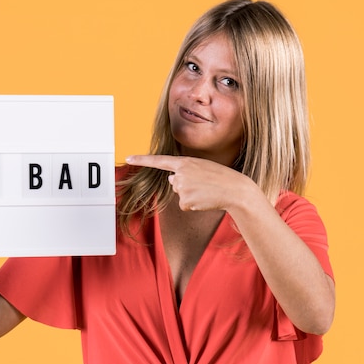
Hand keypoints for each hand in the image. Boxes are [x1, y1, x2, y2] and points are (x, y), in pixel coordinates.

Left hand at [125, 154, 252, 211]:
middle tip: (204, 185)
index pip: (159, 161)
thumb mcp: (202, 167)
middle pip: (174, 183)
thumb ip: (185, 171)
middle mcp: (180, 173)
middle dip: (186, 186)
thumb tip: (171, 180)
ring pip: (179, 195)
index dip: (142, 160)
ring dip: (191, 196)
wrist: (235, 190)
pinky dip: (194, 205)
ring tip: (206, 191)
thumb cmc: (221, 178)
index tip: (128, 158)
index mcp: (185, 162)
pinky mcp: (185, 201)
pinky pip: (184, 206)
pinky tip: (204, 200)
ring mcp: (182, 187)